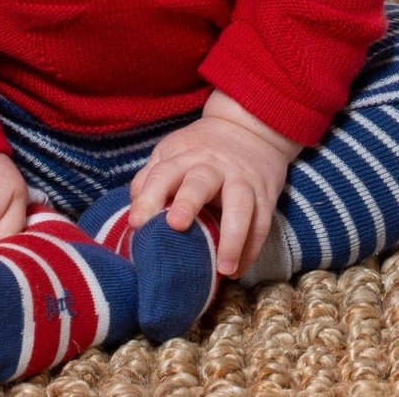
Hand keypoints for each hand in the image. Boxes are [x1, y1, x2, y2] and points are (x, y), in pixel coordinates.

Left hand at [128, 91, 301, 277]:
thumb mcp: (173, 153)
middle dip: (188, 203)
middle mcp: (213, 166)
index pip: (163, 174)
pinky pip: (262, 223)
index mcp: (184, 156)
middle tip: (175, 225)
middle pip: (200, 182)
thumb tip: (134, 215)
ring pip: (240, 205)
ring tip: (224, 268)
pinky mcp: (264, 195)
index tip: (137, 223)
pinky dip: (251, 249)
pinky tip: (237, 270)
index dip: (148, 197)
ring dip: (232, 237)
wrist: (247, 127)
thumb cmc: (201, 149)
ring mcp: (241, 179)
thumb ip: (151, 179)